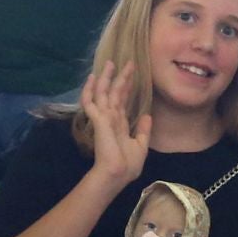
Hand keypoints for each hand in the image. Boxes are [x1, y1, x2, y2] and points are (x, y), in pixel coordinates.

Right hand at [82, 60, 151, 190]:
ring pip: (103, 92)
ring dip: (106, 77)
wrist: (117, 174)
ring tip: (111, 62)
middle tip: (128, 62)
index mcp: (120, 123)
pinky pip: (91, 102)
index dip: (126, 87)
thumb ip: (144, 130)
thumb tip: (148, 116)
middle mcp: (111, 118)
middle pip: (115, 93)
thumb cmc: (128, 165)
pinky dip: (90, 89)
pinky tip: (93, 78)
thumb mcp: (141, 145)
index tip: (132, 74)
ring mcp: (103, 118)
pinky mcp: (98, 120)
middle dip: (120, 77)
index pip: (122, 101)